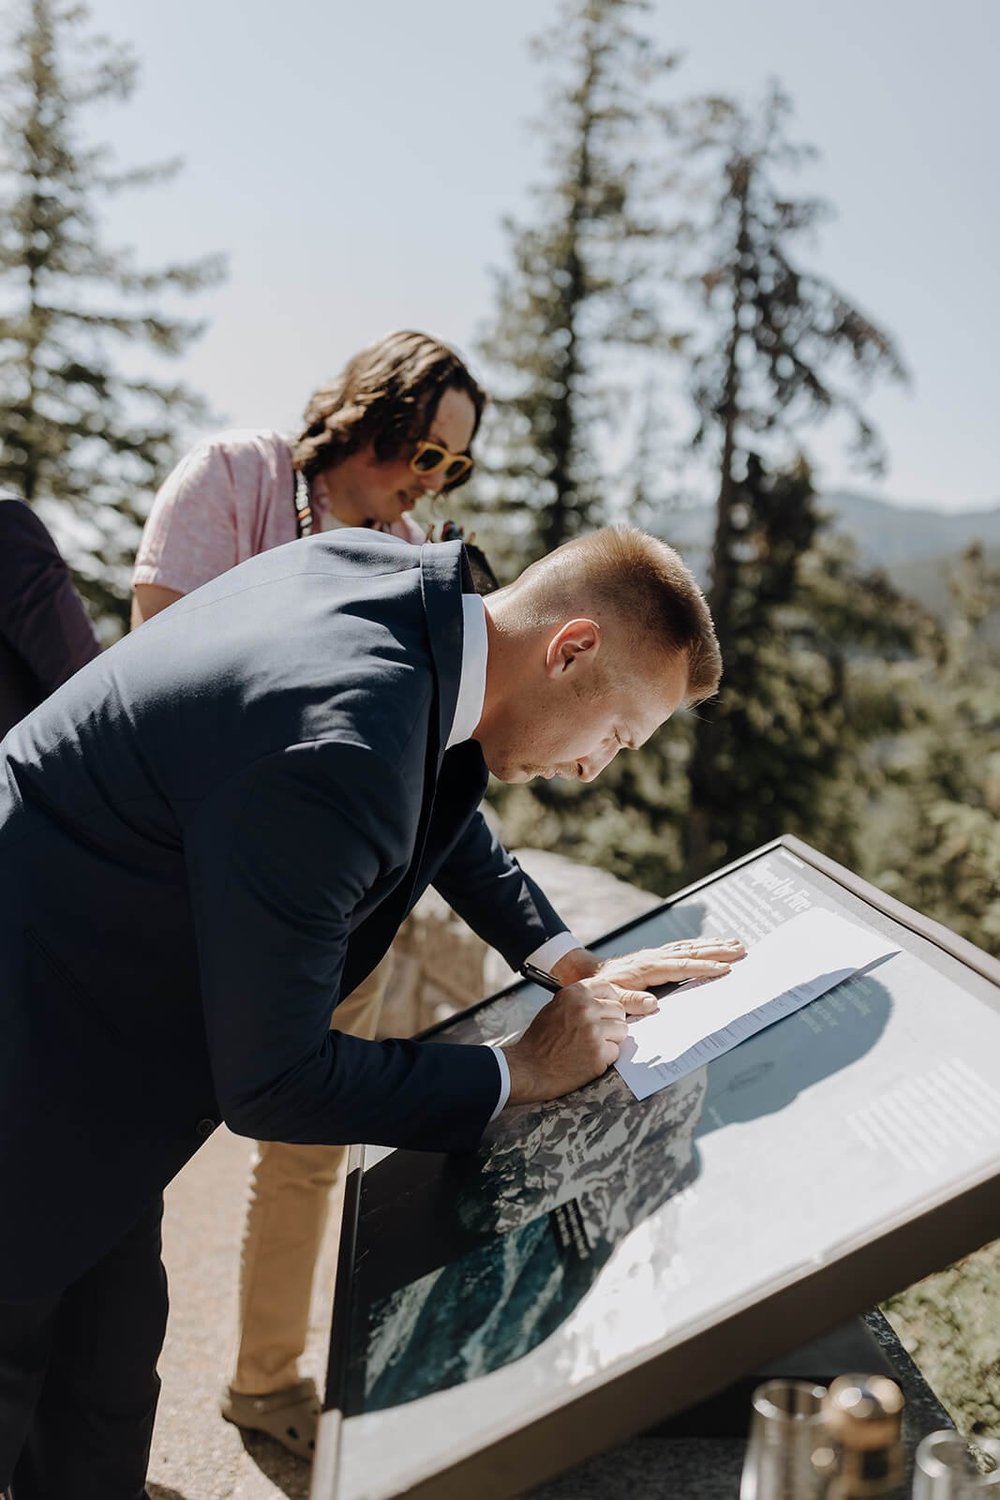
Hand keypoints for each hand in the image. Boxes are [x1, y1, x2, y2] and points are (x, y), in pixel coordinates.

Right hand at [502, 975, 657, 1105]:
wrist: (528, 1068)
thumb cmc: (539, 1041)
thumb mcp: (555, 1008)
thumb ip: (578, 1001)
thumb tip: (601, 1001)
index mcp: (574, 994)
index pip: (607, 988)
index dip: (608, 1001)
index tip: (606, 1010)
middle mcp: (585, 1008)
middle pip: (618, 1010)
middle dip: (611, 1022)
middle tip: (596, 1034)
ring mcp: (593, 1031)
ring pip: (622, 1030)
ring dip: (611, 1040)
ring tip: (591, 1047)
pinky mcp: (599, 1053)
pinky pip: (616, 1051)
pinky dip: (605, 1058)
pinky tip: (587, 1059)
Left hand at [595, 936, 746, 990]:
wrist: (593, 974)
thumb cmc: (603, 989)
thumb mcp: (612, 998)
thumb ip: (630, 1002)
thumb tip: (653, 1004)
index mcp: (648, 968)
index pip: (681, 967)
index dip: (703, 968)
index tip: (724, 969)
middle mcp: (655, 957)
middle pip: (691, 953)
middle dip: (717, 952)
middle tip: (740, 950)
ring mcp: (658, 954)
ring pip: (690, 948)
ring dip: (713, 946)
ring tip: (734, 943)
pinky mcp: (658, 955)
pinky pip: (683, 948)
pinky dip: (700, 946)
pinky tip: (712, 945)